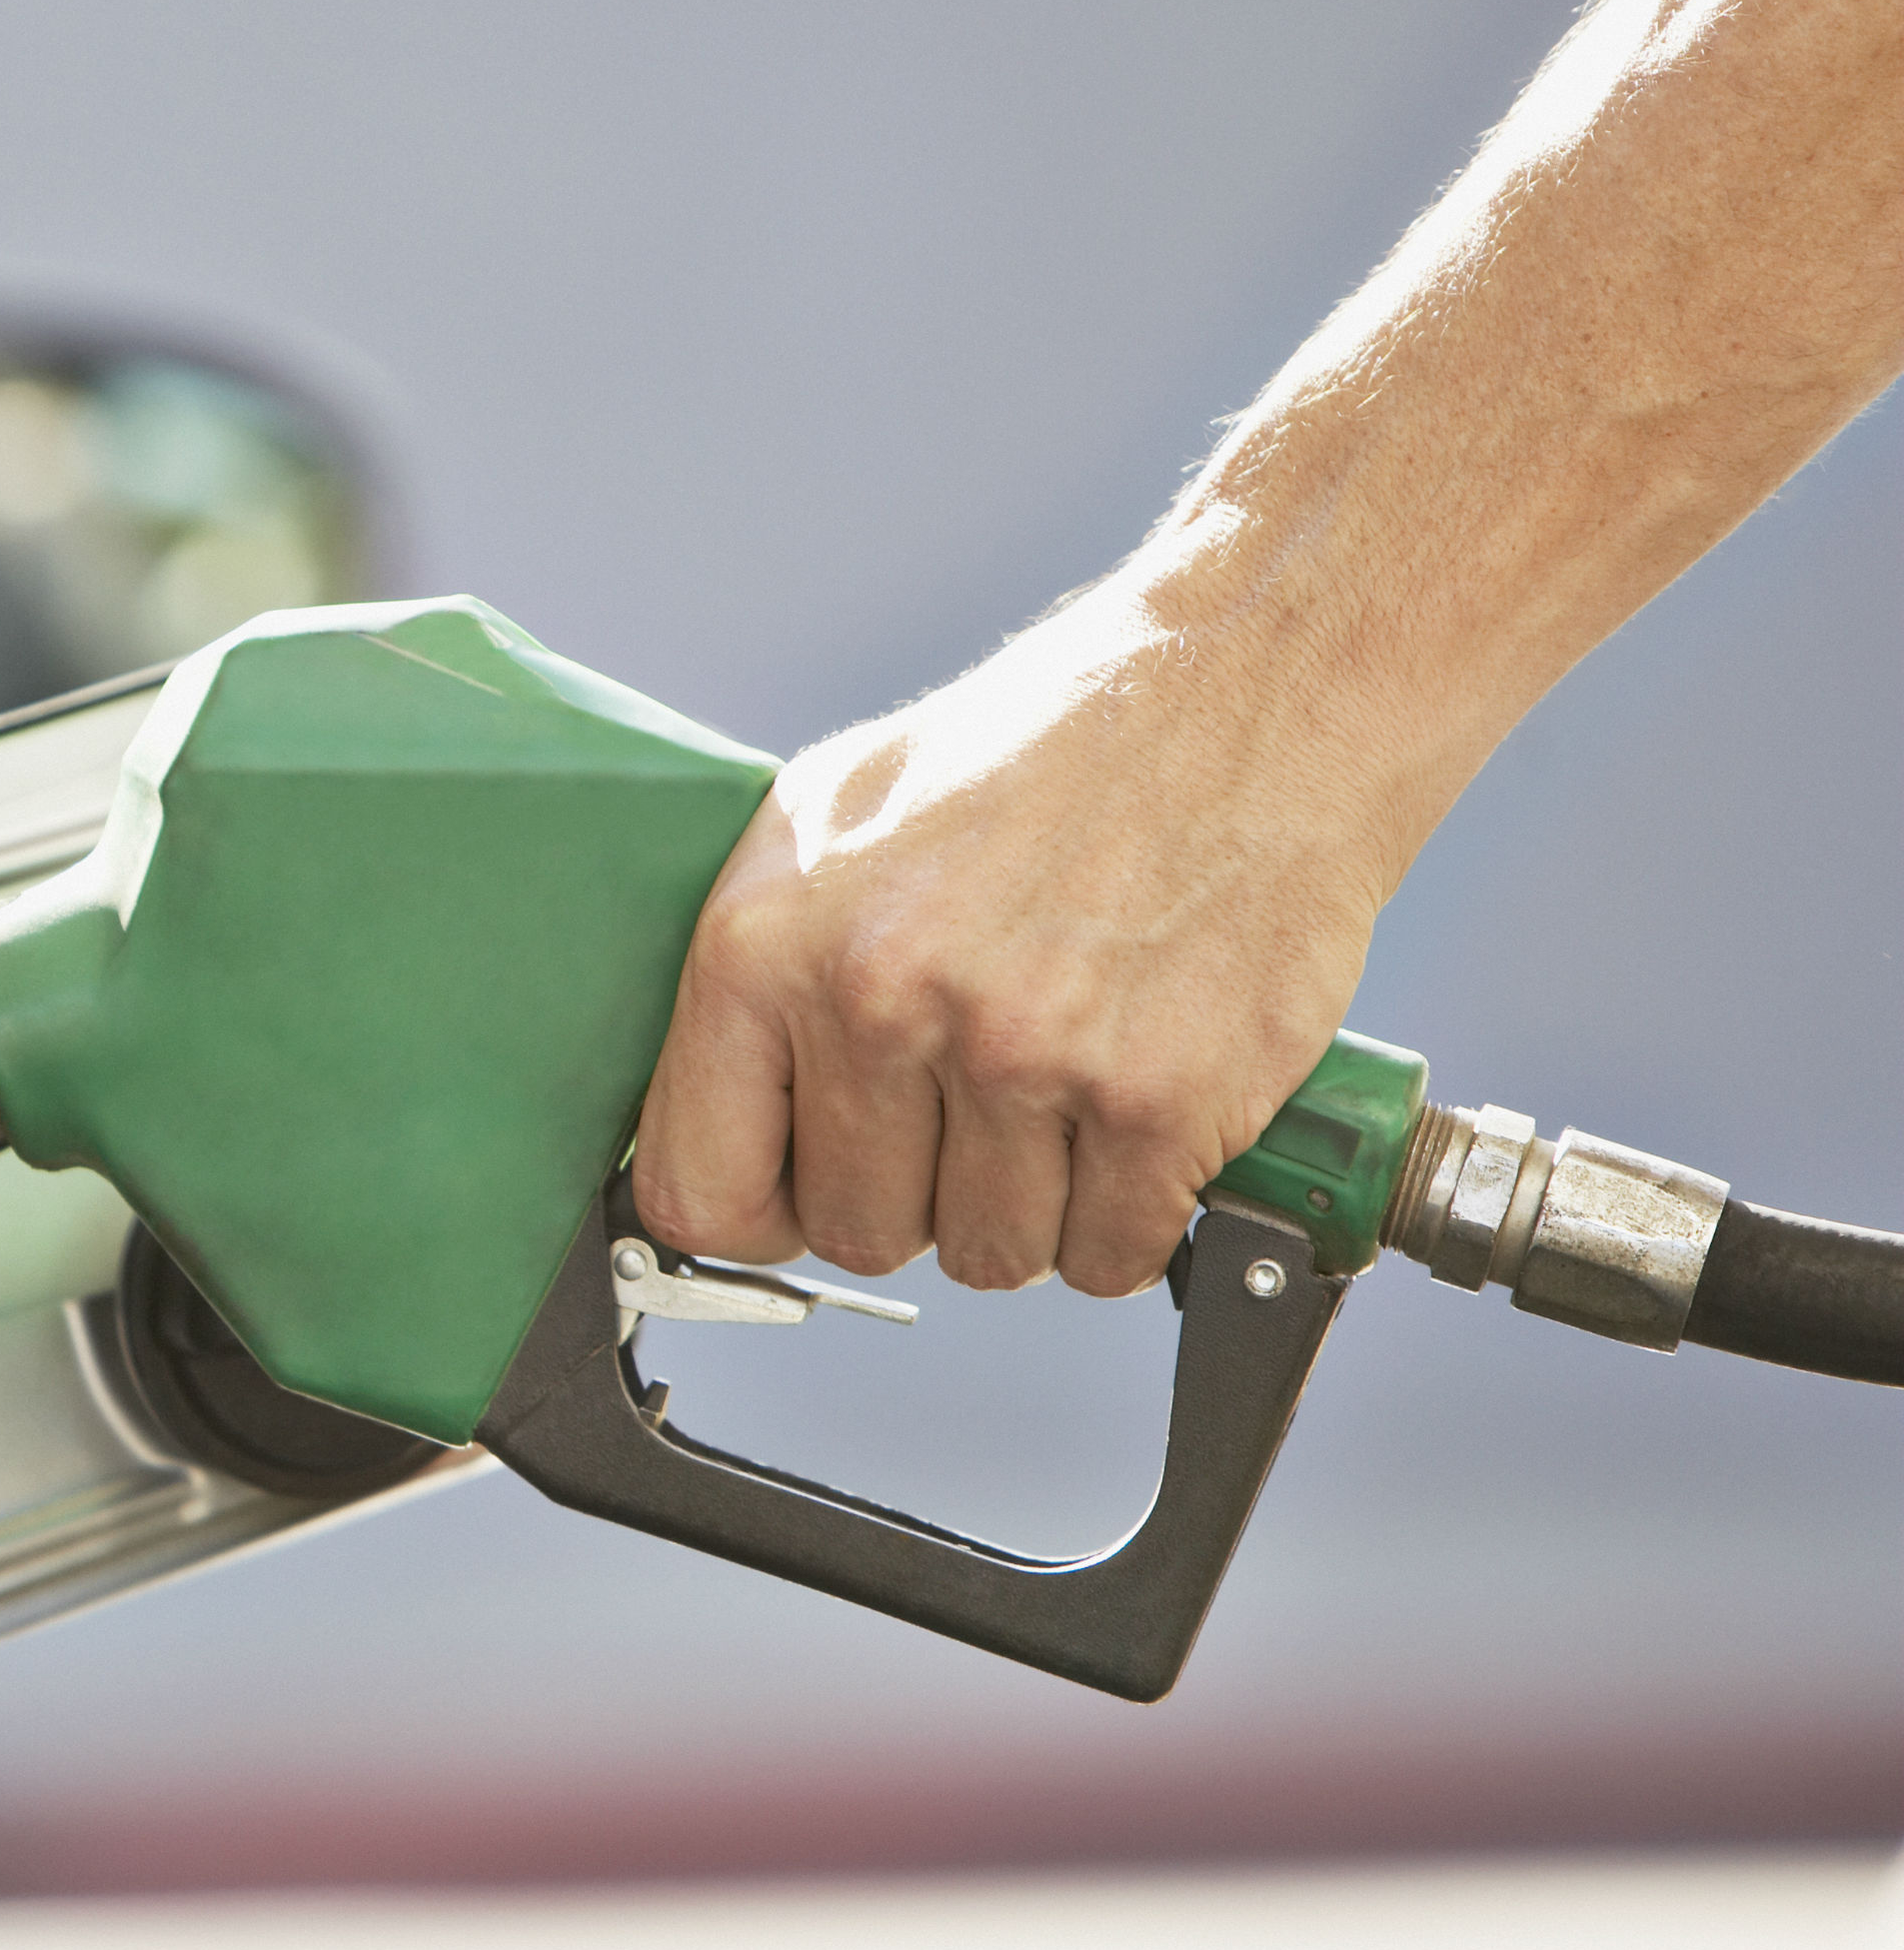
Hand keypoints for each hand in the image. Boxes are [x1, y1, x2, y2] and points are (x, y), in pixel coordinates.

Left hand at [630, 585, 1395, 1296]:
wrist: (1252, 692)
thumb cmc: (1045, 751)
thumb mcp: (837, 815)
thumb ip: (758, 974)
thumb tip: (706, 1120)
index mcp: (769, 942)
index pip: (699, 1189)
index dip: (760, 1215)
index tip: (803, 1195)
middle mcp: (881, 1001)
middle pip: (858, 1233)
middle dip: (916, 1197)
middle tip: (970, 1107)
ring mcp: (1021, 1055)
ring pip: (989, 1256)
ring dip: (1028, 1206)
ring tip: (1060, 1088)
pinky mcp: (1155, 1100)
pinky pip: (1107, 1257)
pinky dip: (1127, 1216)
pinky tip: (1135, 1114)